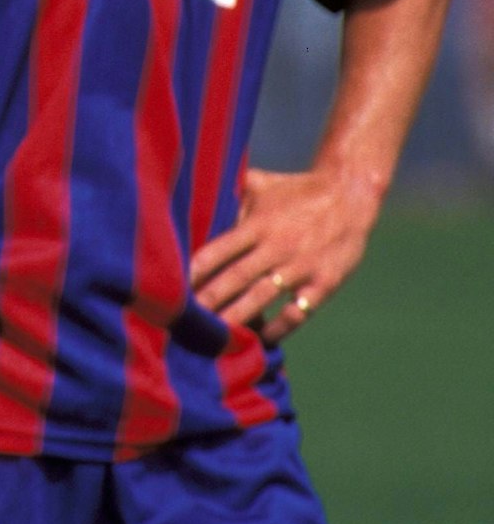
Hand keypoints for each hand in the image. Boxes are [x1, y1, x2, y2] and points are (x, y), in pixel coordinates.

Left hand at [189, 164, 384, 343]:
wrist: (349, 195)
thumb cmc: (296, 190)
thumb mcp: (260, 184)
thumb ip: (231, 196)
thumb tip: (194, 198)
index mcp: (258, 224)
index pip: (220, 250)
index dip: (197, 269)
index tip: (174, 285)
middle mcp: (277, 246)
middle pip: (236, 277)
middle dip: (210, 298)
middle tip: (185, 318)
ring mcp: (301, 267)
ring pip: (262, 297)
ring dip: (238, 317)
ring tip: (214, 335)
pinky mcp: (324, 283)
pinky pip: (298, 312)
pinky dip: (279, 328)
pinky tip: (260, 339)